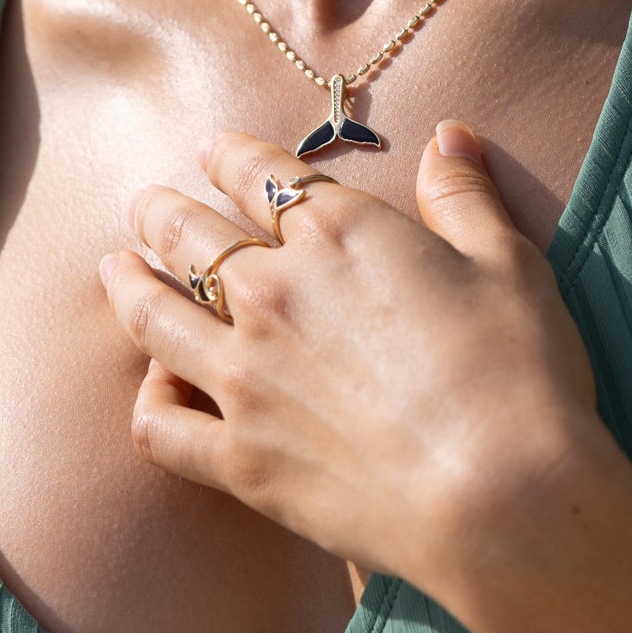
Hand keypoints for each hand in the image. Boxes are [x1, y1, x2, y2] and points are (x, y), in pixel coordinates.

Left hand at [98, 124, 604, 596]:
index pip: (262, 175)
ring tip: (114, 269)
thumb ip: (464, 195)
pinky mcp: (240, 460)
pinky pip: (163, 426)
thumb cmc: (517, 373)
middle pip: (193, 236)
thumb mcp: (508, 261)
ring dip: (129, 285)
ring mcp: (246, 378)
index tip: (210, 149)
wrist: (502, 498)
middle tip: (143, 204)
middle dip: (162, 212)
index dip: (230, 156)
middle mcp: (275, 293)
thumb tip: (451, 135)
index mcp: (340, 233)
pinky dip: (148, 401)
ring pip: (157, 318)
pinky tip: (152, 385)